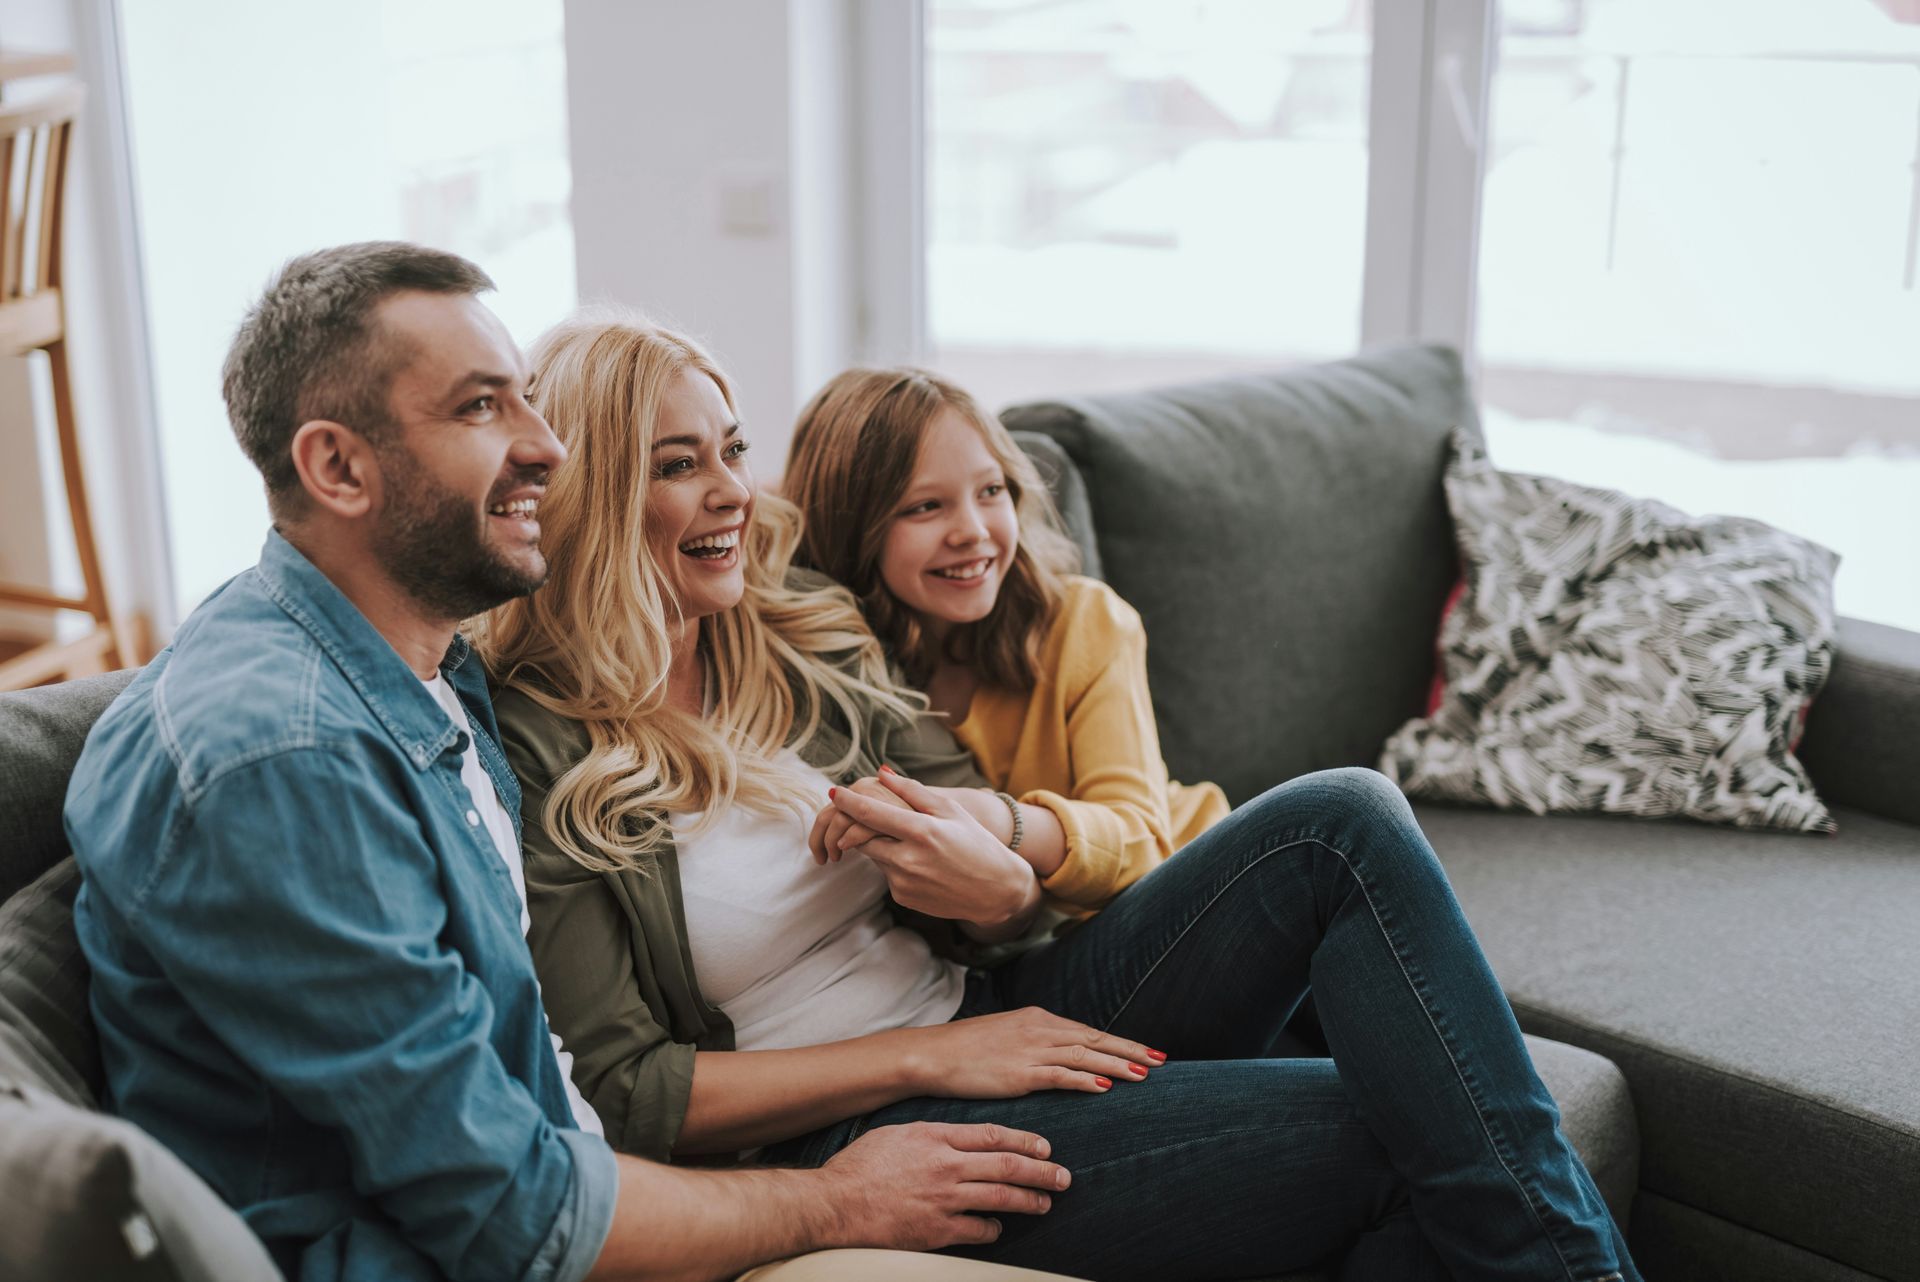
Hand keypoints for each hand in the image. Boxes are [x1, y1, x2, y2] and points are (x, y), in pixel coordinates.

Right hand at [819, 1121, 1067, 1250]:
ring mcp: (944, 1200)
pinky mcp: (937, 1230)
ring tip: (1045, 1202)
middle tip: (1062, 1176)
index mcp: (936, 1137)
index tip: (1044, 1147)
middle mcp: (946, 1166)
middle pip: (1006, 1166)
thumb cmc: (859, 1166)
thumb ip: (931, 1133)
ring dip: (1028, 1200)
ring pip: (1000, 1198)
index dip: (1024, 1141)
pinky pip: (978, 1230)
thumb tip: (955, 1136)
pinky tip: (999, 1227)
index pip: (992, 1135)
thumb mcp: (896, 1133)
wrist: (835, 1203)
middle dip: (1040, 1171)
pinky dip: (993, 1228)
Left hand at [824, 769, 1037, 925]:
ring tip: (916, 843)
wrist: (995, 890)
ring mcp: (903, 882)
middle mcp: (908, 859)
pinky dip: (896, 864)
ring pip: (875, 855)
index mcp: (921, 831)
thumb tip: (880, 773)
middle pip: (863, 836)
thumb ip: (912, 791)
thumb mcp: (950, 810)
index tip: (834, 793)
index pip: (870, 813)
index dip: (847, 802)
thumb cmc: (976, 843)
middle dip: (863, 825)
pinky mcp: (902, 897)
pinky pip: (887, 874)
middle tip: (878, 818)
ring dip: (884, 844)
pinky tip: (923, 865)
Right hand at [898, 1006, 1164, 1097]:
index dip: (1120, 1043)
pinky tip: (1105, 1087)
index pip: (1088, 1031)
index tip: (1147, 1052)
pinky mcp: (1020, 1071)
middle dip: (1130, 1050)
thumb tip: (1059, 1055)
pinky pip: (1060, 1075)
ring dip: (1117, 1065)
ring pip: (1085, 1056)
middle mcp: (1040, 1029)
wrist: (933, 1054)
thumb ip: (1035, 1042)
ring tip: (1145, 1075)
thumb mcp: (1007, 1037)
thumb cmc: (966, 1049)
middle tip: (1162, 1060)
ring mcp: (1031, 1049)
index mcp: (1038, 1019)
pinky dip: (1085, 1079)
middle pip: (1096, 1039)